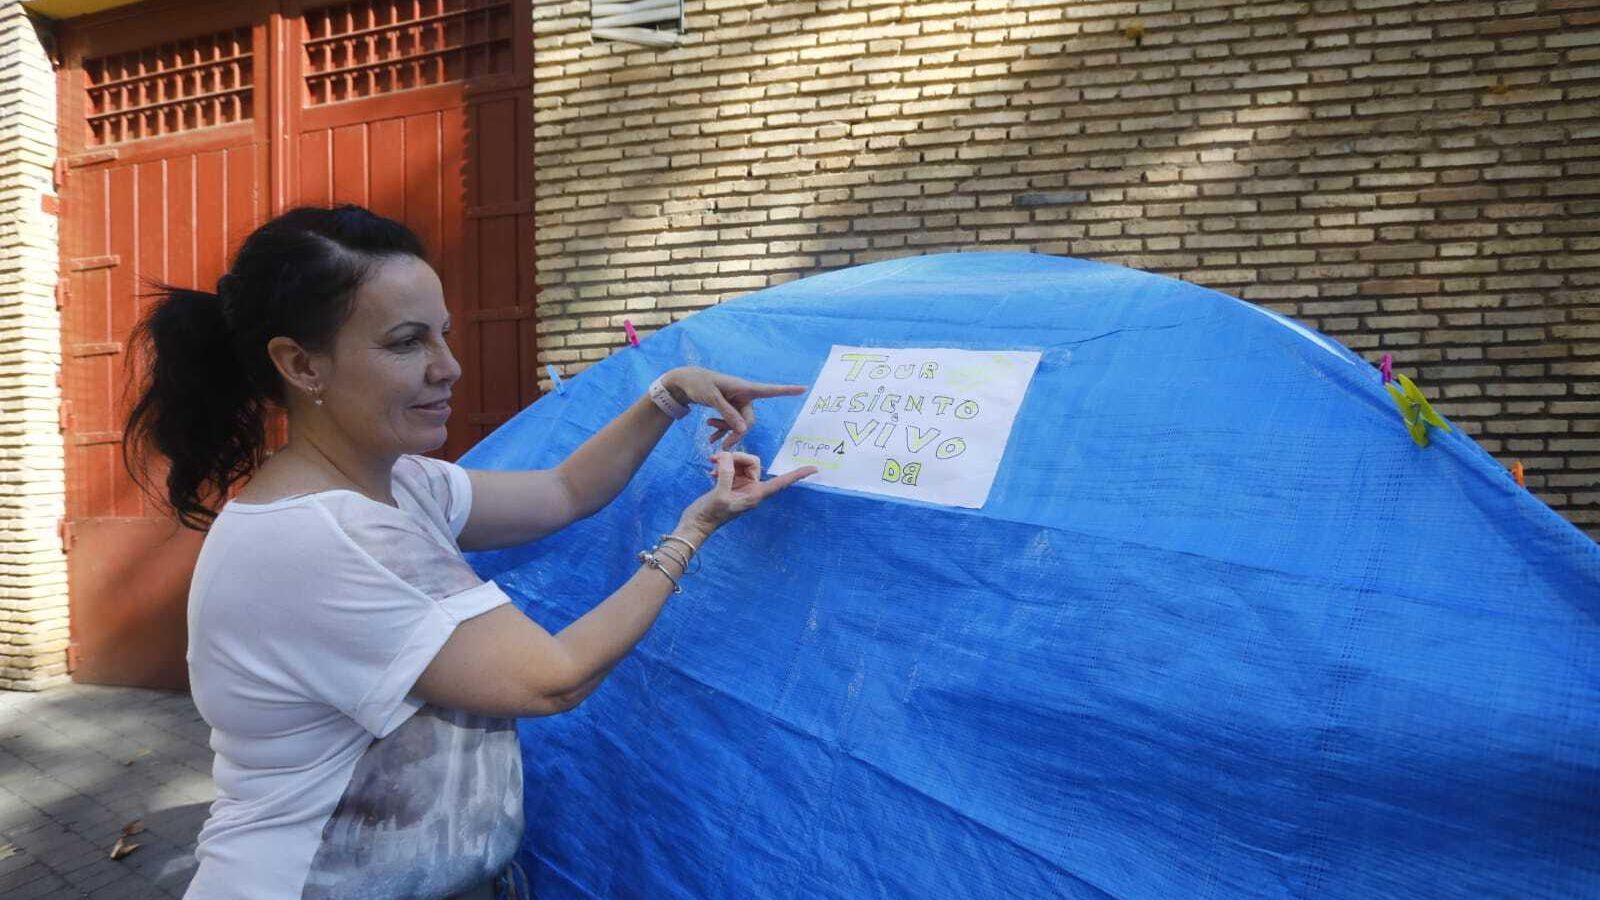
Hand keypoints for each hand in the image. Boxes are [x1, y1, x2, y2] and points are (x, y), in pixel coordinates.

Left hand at [660, 367, 807, 449]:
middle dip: (737, 433)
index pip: (770, 390)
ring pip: (738, 425)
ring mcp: (736, 403)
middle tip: (724, 447)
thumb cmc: (699, 384)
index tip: (804, 388)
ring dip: (726, 432)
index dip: (787, 390)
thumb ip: (728, 413)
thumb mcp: (712, 398)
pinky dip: (721, 431)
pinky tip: (711, 438)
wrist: (685, 382)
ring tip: (711, 439)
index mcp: (744, 388)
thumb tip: (744, 430)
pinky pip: (730, 424)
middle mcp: (744, 396)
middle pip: (749, 420)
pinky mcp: (728, 408)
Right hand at [679, 452, 817, 537]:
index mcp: (755, 495)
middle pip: (753, 462)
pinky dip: (721, 464)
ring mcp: (740, 485)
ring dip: (726, 460)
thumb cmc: (709, 515)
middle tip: (717, 460)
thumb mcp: (719, 494)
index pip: (781, 483)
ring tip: (712, 464)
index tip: (815, 469)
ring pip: (740, 461)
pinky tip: (711, 469)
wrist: (694, 524)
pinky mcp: (729, 483)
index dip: (797, 475)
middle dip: (736, 457)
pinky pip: (731, 466)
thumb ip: (726, 473)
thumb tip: (728, 457)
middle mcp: (751, 489)